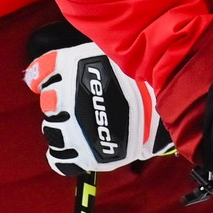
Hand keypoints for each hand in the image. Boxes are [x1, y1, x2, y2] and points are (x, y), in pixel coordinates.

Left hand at [24, 22, 170, 174]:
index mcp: (68, 66)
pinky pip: (61, 160)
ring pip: (52, 131)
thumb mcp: (114, 51)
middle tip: (79, 107)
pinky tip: (66, 153)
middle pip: (48, 103)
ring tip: (78, 129)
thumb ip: (91, 58)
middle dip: (59, 106)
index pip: (40, 72)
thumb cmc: (147, 73)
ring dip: (61, 129)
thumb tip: (74, 59)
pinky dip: (60, 158)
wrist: (173, 98)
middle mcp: (65, 94)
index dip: (40, 78)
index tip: (42, 82)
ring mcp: (75, 125)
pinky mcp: (89, 151)